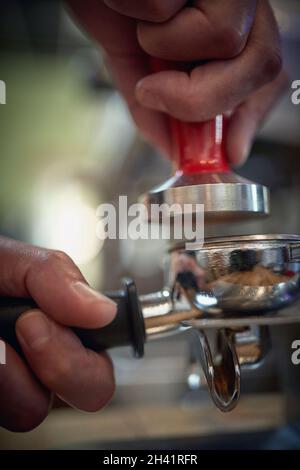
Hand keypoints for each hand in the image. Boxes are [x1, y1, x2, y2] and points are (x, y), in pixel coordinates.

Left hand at [0, 237, 115, 430]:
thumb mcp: (9, 260)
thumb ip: (55, 275)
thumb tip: (102, 310)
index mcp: (62, 324)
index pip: (103, 354)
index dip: (86, 349)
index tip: (41, 319)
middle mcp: (44, 359)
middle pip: (90, 392)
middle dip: (61, 362)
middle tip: (26, 326)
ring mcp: (14, 383)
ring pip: (34, 409)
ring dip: (11, 374)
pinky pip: (2, 409)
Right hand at [67, 0, 286, 165]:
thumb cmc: (109, 8)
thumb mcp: (135, 70)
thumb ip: (157, 112)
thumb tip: (174, 151)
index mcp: (227, 23)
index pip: (267, 71)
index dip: (252, 114)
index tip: (230, 149)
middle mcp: (235, 0)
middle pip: (263, 62)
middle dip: (206, 97)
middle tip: (155, 89)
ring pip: (226, 38)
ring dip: (162, 45)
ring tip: (139, 22)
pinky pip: (170, 10)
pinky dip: (134, 11)